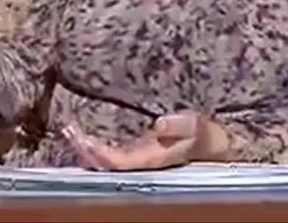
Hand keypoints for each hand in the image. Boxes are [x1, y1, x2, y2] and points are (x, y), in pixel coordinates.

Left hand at [64, 111, 229, 170]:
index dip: (101, 155)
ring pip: (107, 159)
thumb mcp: (204, 130)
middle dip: (86, 151)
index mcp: (154, 160)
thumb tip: (160, 123)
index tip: (85, 141)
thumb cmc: (212, 141)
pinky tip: (84, 137)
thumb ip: (185, 126)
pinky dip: (96, 145)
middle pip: (107, 164)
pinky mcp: (140, 151)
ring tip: (70, 132)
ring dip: (88, 148)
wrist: (219, 149)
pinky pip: (112, 152)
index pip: (120, 162)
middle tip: (68, 132)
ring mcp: (140, 158)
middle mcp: (143, 163)